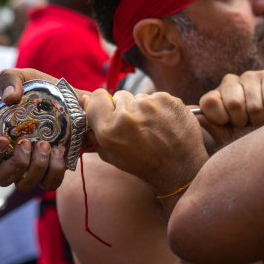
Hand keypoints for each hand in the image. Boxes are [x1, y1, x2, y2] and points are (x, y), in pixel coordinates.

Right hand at [0, 68, 90, 191]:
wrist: (78, 102)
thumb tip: (8, 97)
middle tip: (29, 144)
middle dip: (15, 164)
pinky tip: (59, 153)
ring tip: (47, 146)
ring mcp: (32, 168)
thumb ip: (9, 79)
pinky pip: (49, 184)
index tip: (2, 140)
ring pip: (24, 184)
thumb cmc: (45, 92)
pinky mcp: (53, 171)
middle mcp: (12, 158)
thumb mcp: (26, 78)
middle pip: (0, 178)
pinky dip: (54, 172)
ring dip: (36, 168)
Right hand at [84, 90, 208, 195]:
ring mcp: (150, 104)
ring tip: (152, 127)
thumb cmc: (143, 164)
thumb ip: (94, 130)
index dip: (102, 104)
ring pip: (139, 97)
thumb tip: (84, 102)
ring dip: (143, 108)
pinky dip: (159, 108)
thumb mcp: (111, 155)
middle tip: (136, 126)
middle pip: (119, 96)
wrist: (179, 168)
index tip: (109, 110)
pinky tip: (164, 123)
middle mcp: (128, 114)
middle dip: (125, 108)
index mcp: (109, 130)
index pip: (97, 97)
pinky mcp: (168, 99)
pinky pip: (156, 97)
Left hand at [196, 70, 263, 145]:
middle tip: (248, 122)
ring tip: (261, 118)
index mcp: (217, 95)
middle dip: (243, 120)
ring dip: (260, 118)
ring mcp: (250, 76)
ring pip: (253, 104)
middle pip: (233, 102)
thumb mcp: (227, 135)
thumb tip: (189, 111)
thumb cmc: (249, 134)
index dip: (221, 118)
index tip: (229, 124)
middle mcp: (230, 82)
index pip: (209, 101)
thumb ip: (210, 124)